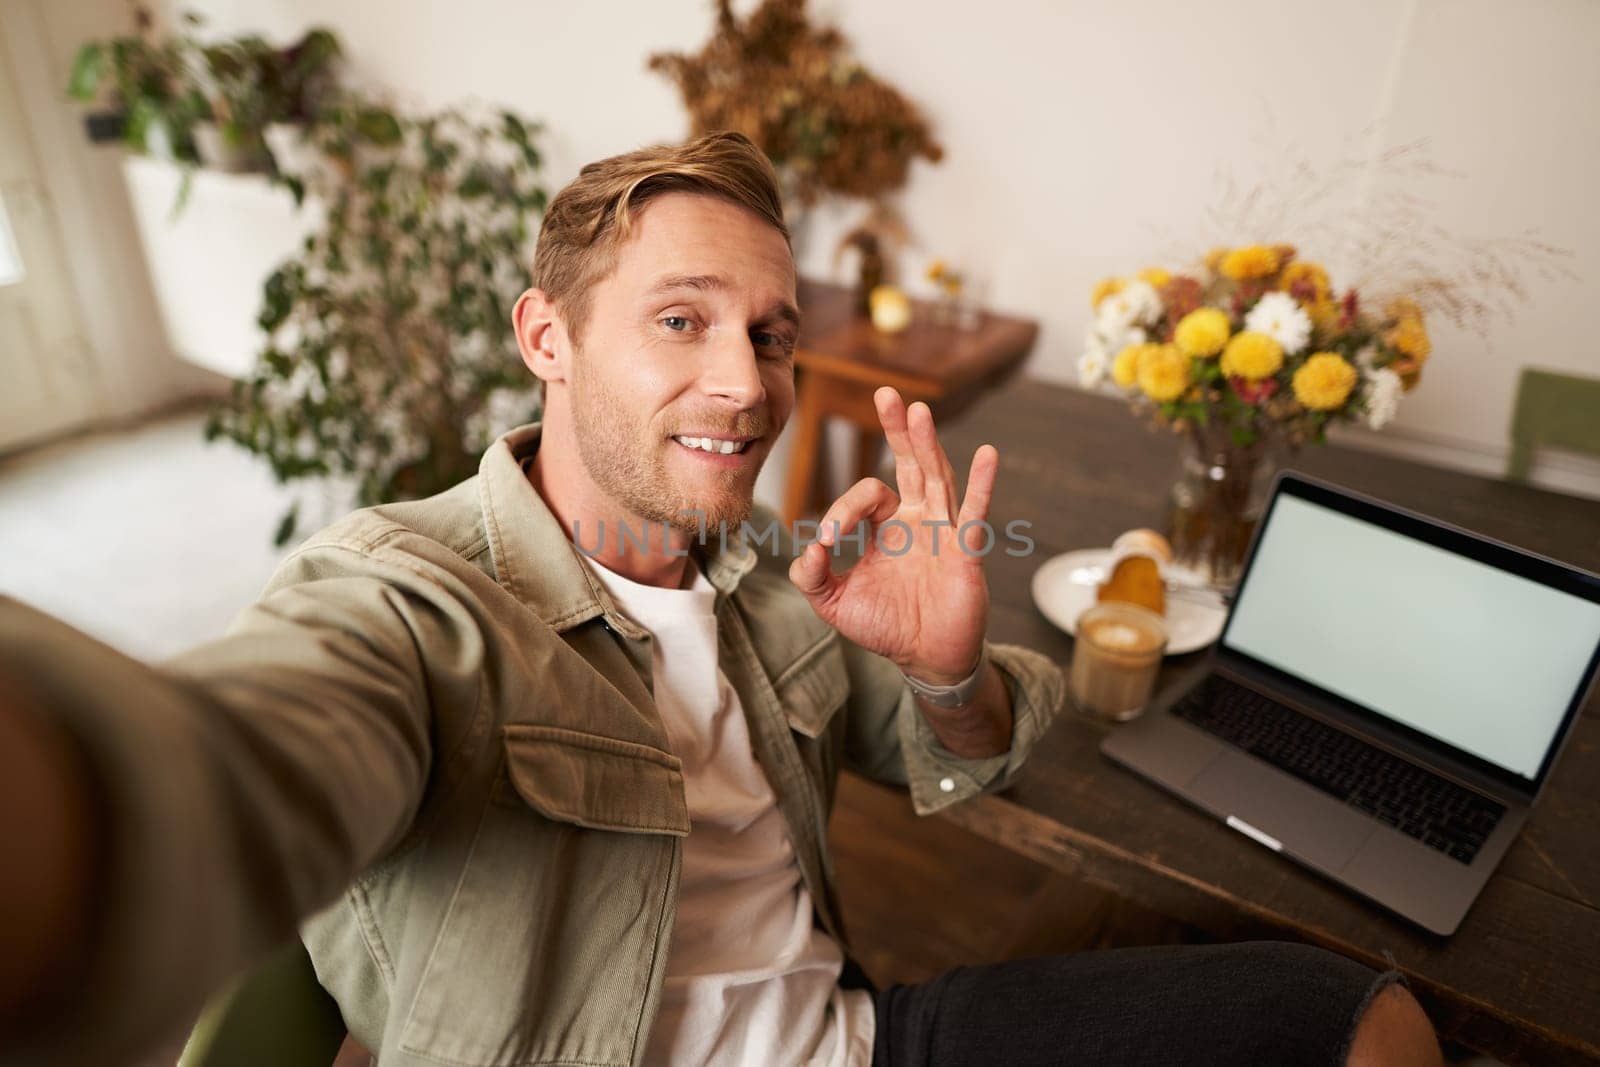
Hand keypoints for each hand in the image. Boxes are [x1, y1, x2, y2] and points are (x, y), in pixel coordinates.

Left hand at [788, 386, 997, 684]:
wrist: (925, 659)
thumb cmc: (885, 626)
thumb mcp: (834, 603)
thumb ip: (811, 576)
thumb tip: (807, 547)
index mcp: (887, 526)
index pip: (866, 496)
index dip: (841, 511)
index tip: (826, 543)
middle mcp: (917, 520)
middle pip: (909, 464)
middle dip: (897, 430)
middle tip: (886, 394)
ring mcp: (944, 532)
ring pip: (937, 479)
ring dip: (928, 445)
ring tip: (918, 411)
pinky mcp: (965, 553)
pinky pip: (975, 515)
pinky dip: (982, 485)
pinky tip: (987, 454)